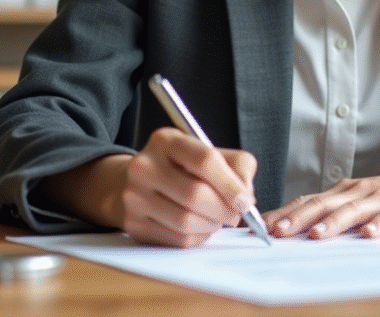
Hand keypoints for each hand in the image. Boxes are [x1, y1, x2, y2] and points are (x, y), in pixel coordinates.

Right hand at [118, 127, 258, 247]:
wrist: (136, 183)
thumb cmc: (182, 168)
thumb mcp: (208, 153)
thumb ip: (237, 166)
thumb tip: (245, 197)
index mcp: (165, 140)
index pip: (204, 160)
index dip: (230, 184)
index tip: (246, 201)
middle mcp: (144, 165)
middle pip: (195, 194)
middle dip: (224, 210)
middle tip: (235, 215)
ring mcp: (134, 196)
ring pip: (186, 221)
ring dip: (212, 225)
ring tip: (217, 219)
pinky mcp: (133, 223)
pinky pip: (176, 238)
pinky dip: (198, 237)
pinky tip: (200, 227)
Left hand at [264, 151, 379, 240]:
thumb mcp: (362, 198)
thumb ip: (334, 209)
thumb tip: (299, 223)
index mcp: (346, 191)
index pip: (309, 201)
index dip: (285, 213)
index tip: (260, 225)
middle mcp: (360, 192)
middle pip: (324, 205)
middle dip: (298, 218)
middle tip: (276, 232)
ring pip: (354, 211)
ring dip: (333, 223)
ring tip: (316, 236)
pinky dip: (379, 226)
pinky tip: (369, 234)